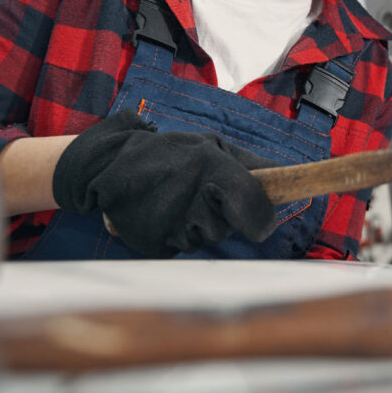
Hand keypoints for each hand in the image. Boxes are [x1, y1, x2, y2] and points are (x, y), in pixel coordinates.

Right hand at [52, 110, 276, 256]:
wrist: (108, 164)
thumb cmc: (169, 154)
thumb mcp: (209, 145)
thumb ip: (248, 163)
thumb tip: (283, 175)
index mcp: (210, 164)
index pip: (249, 200)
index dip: (260, 216)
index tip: (264, 224)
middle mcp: (191, 194)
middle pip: (226, 227)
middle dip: (220, 217)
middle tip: (200, 196)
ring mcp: (170, 221)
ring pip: (203, 238)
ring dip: (195, 225)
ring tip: (176, 200)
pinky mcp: (153, 241)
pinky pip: (179, 247)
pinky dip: (174, 234)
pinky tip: (162, 214)